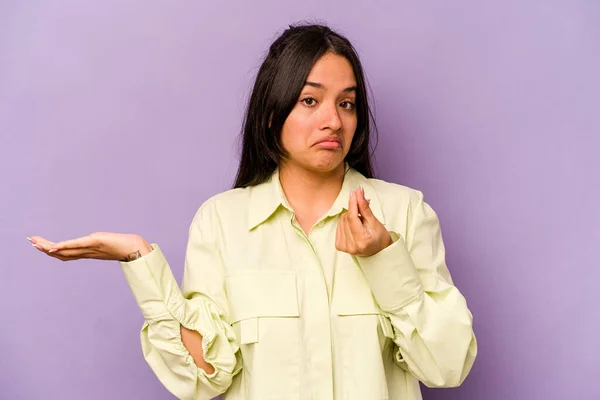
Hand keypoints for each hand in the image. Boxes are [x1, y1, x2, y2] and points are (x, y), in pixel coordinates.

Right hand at [27, 232, 152, 261]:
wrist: (135, 248)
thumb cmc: (123, 246)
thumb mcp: (106, 243)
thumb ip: (98, 243)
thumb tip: (94, 240)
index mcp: (87, 252)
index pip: (65, 253)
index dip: (51, 251)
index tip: (39, 246)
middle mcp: (85, 252)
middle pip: (61, 252)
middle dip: (44, 247)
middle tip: (31, 242)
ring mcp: (89, 248)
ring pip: (65, 250)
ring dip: (48, 247)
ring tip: (35, 243)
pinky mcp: (94, 242)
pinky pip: (75, 246)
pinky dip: (63, 247)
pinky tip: (52, 247)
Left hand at [335, 186, 392, 256]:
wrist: (377, 251)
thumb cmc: (379, 237)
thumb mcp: (374, 221)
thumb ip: (364, 207)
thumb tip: (359, 192)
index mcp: (362, 240)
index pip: (352, 218)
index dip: (352, 203)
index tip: (354, 192)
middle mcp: (351, 246)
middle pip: (346, 218)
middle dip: (353, 210)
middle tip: (362, 211)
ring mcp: (344, 247)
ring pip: (341, 221)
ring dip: (349, 217)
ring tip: (359, 222)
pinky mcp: (339, 246)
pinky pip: (338, 226)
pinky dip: (345, 223)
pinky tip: (353, 226)